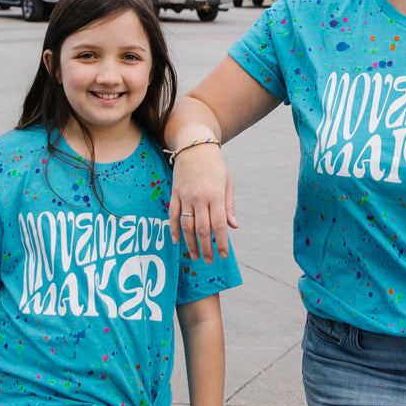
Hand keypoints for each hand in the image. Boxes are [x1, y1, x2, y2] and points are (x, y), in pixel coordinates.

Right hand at [169, 142, 235, 262]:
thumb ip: (229, 207)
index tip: (222, 255)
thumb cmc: (216, 165)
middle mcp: (200, 198)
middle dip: (206, 248)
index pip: (218, 225)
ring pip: (186, 226)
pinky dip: (174, 230)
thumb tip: (233, 227)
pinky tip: (177, 241)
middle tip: (209, 260)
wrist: (195, 145)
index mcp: (216, 195)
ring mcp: (185, 196)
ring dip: (190, 243)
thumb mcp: (228, 183)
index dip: (221, 242)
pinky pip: (173, 216)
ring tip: (195, 256)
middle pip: (202, 229)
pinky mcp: (175, 194)